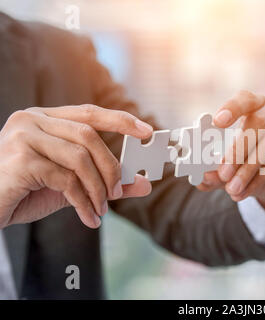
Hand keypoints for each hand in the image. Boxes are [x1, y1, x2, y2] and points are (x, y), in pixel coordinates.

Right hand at [0, 105, 151, 228]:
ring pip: (79, 158)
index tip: (146, 130)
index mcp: (43, 119)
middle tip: (117, 192)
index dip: (120, 120)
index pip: (89, 112)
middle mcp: (31, 120)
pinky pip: (65, 180)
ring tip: (100, 209)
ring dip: (97, 188)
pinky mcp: (20, 159)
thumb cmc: (24, 192)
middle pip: (88, 136)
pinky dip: (82, 201)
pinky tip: (88, 217)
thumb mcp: (71, 184)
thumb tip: (144, 183)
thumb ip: (105, 181)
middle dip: (110, 167)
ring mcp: (23, 137)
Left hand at [197, 90, 264, 219]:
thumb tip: (201, 179)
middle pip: (258, 122)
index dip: (232, 107)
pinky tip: (246, 191)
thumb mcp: (234, 169)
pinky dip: (259, 178)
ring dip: (247, 169)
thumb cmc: (258, 166)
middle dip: (237, 149)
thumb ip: (217, 172)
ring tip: (232, 188)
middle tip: (223, 172)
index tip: (218, 122)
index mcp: (257, 106)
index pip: (246, 99)